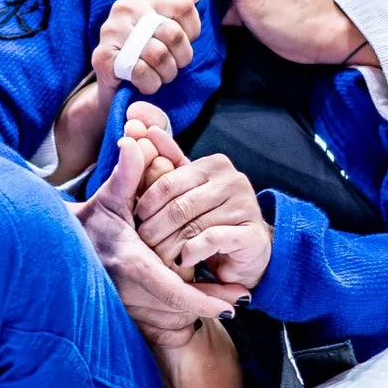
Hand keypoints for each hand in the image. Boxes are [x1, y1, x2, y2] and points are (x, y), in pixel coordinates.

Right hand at [48, 0, 201, 181]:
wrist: (115, 84)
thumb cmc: (147, 51)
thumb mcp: (167, 22)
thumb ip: (181, 1)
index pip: (184, 5)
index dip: (193, 31)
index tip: (185, 42)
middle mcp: (125, 6)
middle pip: (173, 32)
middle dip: (182, 57)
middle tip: (175, 65)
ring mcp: (110, 30)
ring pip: (158, 54)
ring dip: (167, 73)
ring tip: (162, 75)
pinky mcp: (102, 56)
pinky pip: (140, 71)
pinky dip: (151, 84)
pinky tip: (147, 84)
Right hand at [72, 127, 244, 346]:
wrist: (60, 249)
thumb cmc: (89, 221)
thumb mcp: (108, 197)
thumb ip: (127, 174)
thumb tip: (135, 143)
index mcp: (129, 262)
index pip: (173, 289)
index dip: (204, 299)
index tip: (233, 304)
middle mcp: (127, 289)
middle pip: (177, 306)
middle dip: (210, 302)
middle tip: (243, 297)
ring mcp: (125, 302)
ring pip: (171, 313)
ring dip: (200, 306)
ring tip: (232, 299)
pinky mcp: (125, 308)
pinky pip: (161, 314)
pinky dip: (185, 308)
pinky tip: (210, 303)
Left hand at [136, 121, 271, 288]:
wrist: (244, 253)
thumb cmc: (209, 218)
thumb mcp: (185, 190)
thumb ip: (164, 162)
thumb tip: (136, 127)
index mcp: (215, 164)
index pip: (168, 181)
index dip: (147, 202)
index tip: (136, 219)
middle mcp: (233, 180)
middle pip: (179, 205)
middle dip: (155, 227)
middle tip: (143, 243)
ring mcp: (245, 206)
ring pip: (193, 225)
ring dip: (170, 244)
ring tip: (159, 257)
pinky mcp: (252, 234)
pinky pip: (211, 239)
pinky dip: (192, 252)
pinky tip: (184, 260)